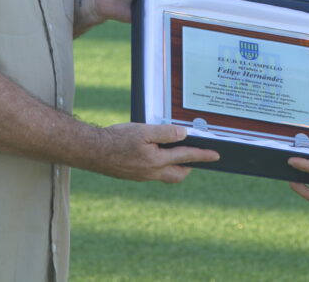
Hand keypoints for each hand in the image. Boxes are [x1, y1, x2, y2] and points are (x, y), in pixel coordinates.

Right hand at [91, 123, 218, 183]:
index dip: (203, 155)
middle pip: (178, 174)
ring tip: (175, 154)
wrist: (92, 151)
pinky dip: (159, 166)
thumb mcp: (143, 130)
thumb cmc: (116, 139)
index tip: (216, 155)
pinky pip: (152, 174)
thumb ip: (165, 133)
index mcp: (157, 160)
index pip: (186, 157)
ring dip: (173, 167)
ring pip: (165, 175)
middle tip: (194, 157)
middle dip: (188, 167)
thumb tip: (184, 134)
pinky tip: (153, 156)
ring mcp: (141, 176)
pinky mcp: (132, 175)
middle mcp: (151, 172)